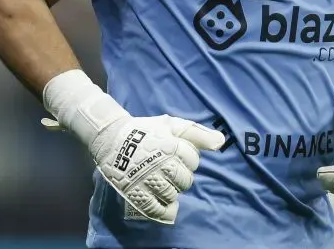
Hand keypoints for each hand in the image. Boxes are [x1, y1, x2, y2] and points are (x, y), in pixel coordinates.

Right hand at [41, 71, 224, 223]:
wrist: (112, 137)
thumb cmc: (146, 130)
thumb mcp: (173, 125)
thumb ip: (197, 133)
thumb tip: (221, 142)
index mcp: (171, 146)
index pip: (194, 161)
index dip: (190, 159)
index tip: (180, 155)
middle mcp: (161, 164)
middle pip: (185, 180)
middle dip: (183, 177)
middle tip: (172, 171)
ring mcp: (146, 179)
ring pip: (172, 194)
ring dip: (172, 190)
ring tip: (164, 182)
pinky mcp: (134, 191)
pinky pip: (154, 208)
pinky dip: (162, 209)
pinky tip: (165, 204)